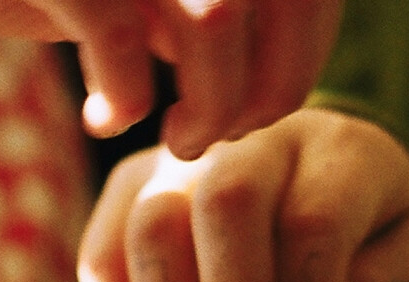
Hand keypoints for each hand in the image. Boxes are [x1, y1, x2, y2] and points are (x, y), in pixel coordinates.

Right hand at [0, 0, 341, 156]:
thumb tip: (280, 82)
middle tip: (224, 135)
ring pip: (217, 25)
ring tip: (176, 141)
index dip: (306, 56)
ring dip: (212, 106)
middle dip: (270, 90)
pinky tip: (102, 120)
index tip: (263, 107)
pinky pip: (123, 42)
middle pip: (281, 0)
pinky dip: (125, 98)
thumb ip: (214, 20)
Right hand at [79, 106, 408, 281]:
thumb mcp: (388, 278)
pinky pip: (101, 259)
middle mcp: (255, 136)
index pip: (312, 220)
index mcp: (341, 152)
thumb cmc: (362, 257)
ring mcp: (181, 155)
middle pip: (226, 204)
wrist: (324, 204)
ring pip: (151, 227)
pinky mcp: (126, 185)